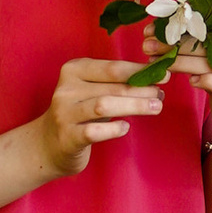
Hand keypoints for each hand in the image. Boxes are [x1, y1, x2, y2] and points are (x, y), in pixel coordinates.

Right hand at [34, 53, 171, 176]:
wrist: (49, 144)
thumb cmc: (80, 113)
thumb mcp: (92, 91)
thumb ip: (116, 84)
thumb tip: (156, 79)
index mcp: (74, 70)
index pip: (112, 67)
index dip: (139, 71)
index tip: (162, 74)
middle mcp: (67, 89)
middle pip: (112, 86)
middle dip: (141, 90)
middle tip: (161, 94)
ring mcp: (65, 113)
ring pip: (104, 105)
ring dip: (134, 105)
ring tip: (156, 108)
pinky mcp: (67, 137)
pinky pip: (94, 131)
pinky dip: (113, 129)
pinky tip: (125, 128)